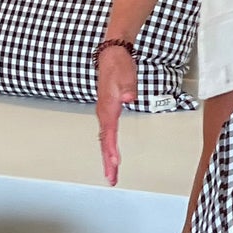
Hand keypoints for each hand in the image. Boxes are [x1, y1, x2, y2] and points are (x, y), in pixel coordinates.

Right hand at [97, 47, 138, 185]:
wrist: (112, 54)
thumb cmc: (119, 64)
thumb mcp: (126, 73)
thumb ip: (128, 87)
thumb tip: (128, 97)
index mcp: (108, 107)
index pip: (109, 133)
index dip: (111, 149)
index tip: (114, 163)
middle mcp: (104, 112)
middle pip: (104, 142)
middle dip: (108, 162)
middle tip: (111, 178)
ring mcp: (104, 113)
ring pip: (104, 140)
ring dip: (107, 157)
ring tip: (111, 173)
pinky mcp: (108, 111)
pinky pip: (106, 134)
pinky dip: (108, 147)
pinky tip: (111, 154)